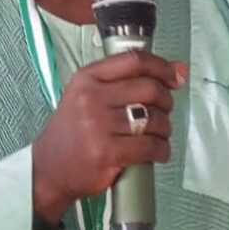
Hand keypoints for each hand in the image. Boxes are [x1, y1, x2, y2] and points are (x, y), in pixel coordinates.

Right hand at [31, 52, 187, 222]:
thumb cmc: (73, 131)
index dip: (162, 67)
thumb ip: (129, 80)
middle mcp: (90, 98)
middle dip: (166, 101)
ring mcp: (97, 126)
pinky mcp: (106, 152)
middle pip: (149, 89)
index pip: (134, 61)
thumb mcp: (90, 95)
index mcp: (87, 78)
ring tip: (158, 134)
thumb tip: (179, 69)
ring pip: (153, 118)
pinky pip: (149, 146)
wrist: (49, 168)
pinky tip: (158, 152)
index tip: (175, 77)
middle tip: (164, 111)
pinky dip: (162, 150)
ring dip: (165, 128)